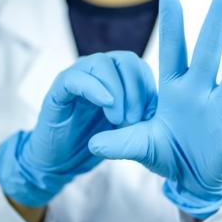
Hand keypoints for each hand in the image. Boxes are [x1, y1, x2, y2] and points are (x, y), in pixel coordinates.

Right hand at [0, 51, 156, 206]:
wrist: (64, 162)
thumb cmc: (100, 141)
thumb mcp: (131, 126)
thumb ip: (145, 111)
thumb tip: (163, 106)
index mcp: (117, 76)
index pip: (139, 65)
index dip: (148, 86)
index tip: (150, 114)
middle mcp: (98, 71)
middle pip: (124, 59)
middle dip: (136, 89)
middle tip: (135, 119)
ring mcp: (77, 76)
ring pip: (101, 63)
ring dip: (117, 91)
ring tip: (119, 119)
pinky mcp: (58, 89)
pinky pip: (75, 78)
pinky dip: (94, 88)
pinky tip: (106, 104)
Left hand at [89, 0, 221, 218]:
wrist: (190, 178)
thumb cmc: (166, 153)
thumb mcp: (140, 145)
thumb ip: (120, 142)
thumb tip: (93, 144)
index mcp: (174, 91)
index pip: (172, 51)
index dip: (171, 24)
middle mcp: (199, 94)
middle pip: (208, 53)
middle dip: (215, 22)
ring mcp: (219, 112)